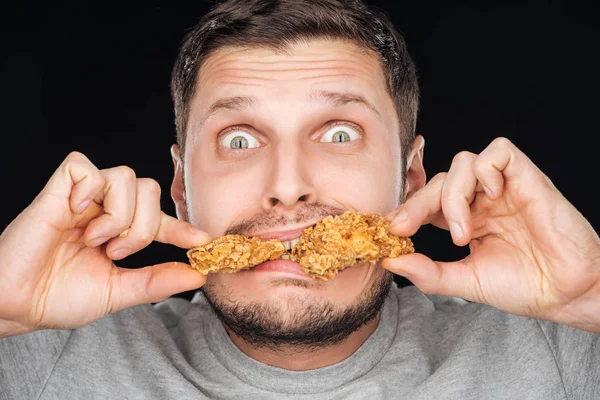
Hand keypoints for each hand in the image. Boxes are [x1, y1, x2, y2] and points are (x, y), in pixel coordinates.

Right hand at [0, 152, 209, 336]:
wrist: (17, 305)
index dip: (183, 227)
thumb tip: (199, 274)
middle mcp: (104, 209)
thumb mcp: (118, 292)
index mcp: (119, 231)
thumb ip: (157, 281)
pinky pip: (84, 166)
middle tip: (116, 252)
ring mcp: (81, 198)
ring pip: (125, 176)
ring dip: (119, 215)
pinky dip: (88, 191)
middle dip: (143, 227)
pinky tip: (76, 215)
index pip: (160, 219)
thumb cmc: (59, 297)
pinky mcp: (56, 190)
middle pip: (149, 189)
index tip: (204, 241)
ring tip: (95, 239)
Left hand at [384, 137, 599, 331]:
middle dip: (417, 203)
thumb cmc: (524, 286)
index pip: (428, 201)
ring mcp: (504, 188)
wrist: (567, 294)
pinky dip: (486, 170)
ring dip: (452, 196)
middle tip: (406, 227)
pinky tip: (491, 199)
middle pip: (439, 180)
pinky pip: (499, 152)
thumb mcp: (465, 281)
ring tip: (463, 233)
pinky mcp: (528, 178)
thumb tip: (390, 260)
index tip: (390, 230)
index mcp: (467, 219)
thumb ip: (427, 272)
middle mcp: (483, 200)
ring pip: (463, 163)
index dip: (407, 209)